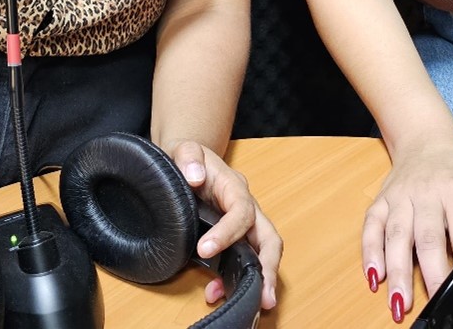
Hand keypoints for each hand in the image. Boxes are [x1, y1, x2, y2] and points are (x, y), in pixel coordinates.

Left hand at [168, 140, 282, 310]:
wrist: (187, 161)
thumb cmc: (187, 158)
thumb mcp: (183, 149)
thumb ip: (188, 157)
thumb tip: (195, 176)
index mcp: (234, 188)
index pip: (242, 211)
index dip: (228, 232)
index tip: (204, 250)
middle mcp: (245, 208)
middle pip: (269, 238)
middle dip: (269, 267)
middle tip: (263, 296)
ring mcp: (243, 224)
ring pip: (261, 253)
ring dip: (258, 279)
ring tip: (246, 302)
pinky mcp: (234, 237)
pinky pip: (242, 260)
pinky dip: (234, 279)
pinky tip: (215, 292)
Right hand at [364, 138, 452, 321]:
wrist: (427, 139)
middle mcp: (427, 193)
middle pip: (427, 239)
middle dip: (430, 275)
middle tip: (434, 305)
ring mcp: (401, 196)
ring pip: (396, 236)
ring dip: (396, 271)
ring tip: (398, 303)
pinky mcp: (382, 200)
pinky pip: (371, 226)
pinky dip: (370, 252)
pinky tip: (373, 276)